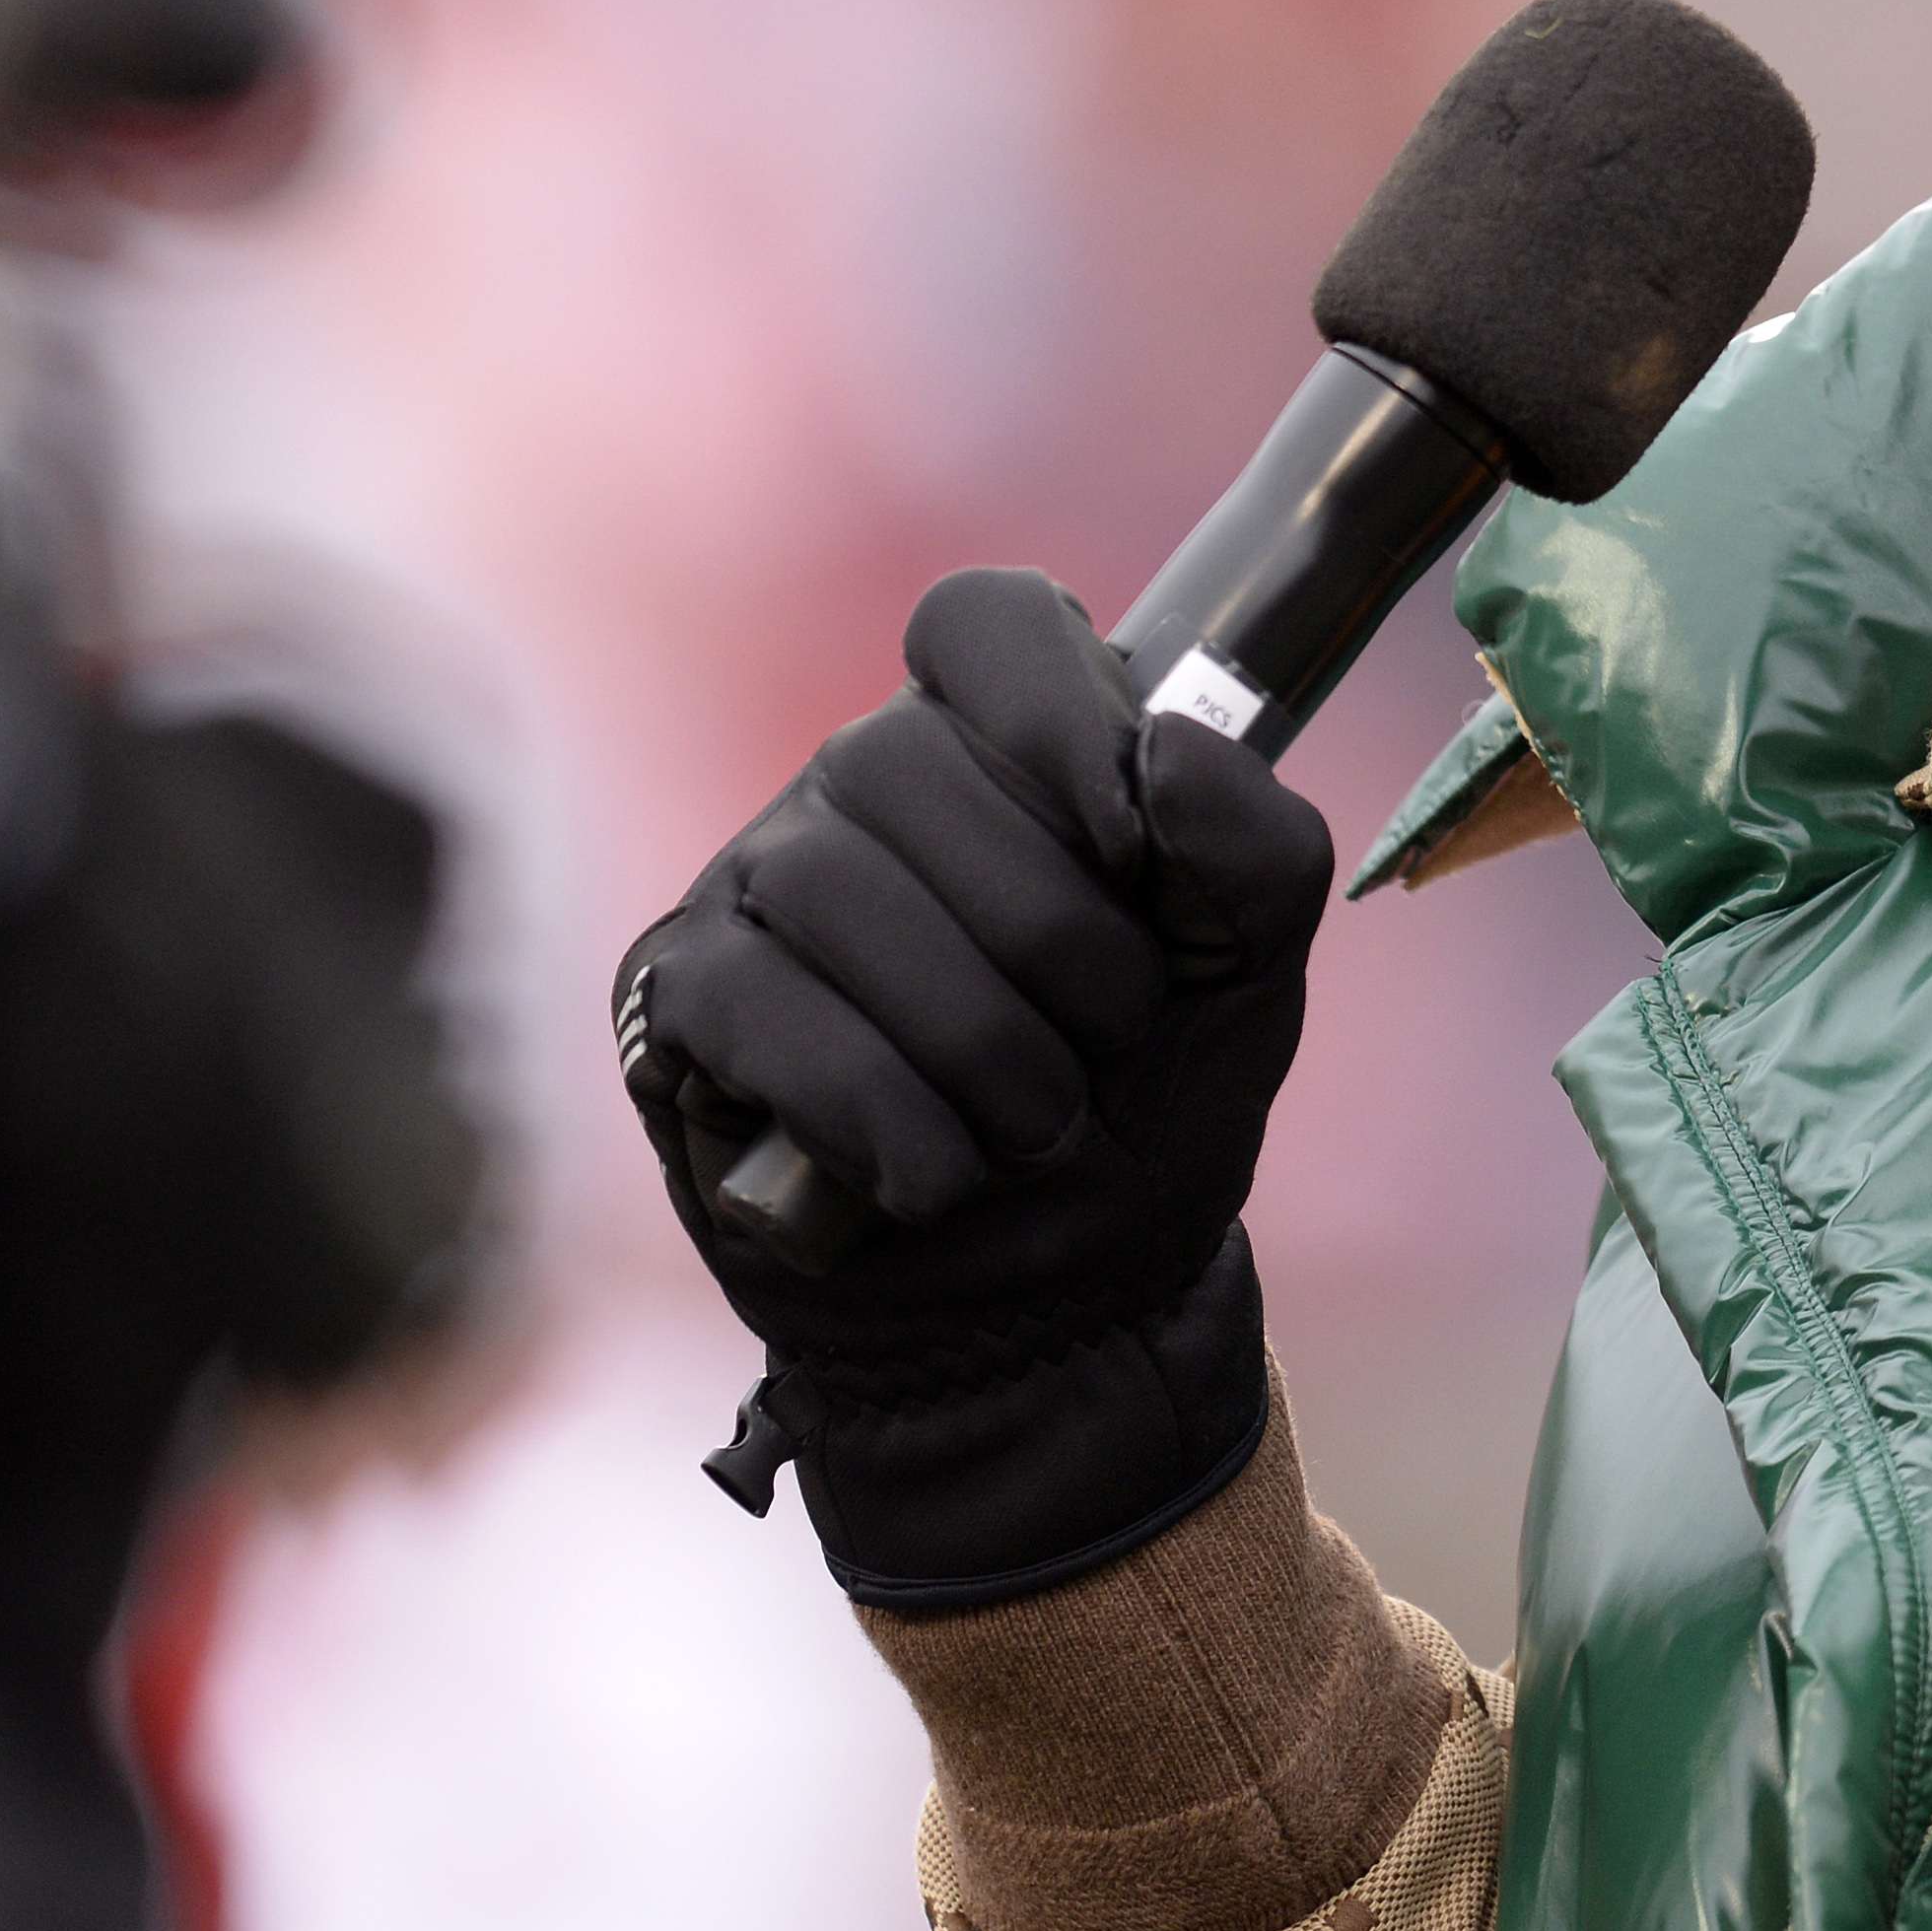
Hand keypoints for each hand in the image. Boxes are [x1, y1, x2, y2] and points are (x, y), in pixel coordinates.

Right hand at [613, 567, 1331, 1604]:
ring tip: (1032, 1129)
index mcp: (998, 744)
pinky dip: (879, 1111)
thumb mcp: (1249, 974)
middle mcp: (860, 787)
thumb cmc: (1144, 1110)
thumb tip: (1158, 751)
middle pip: (909, 759)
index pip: (984, 621)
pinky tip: (932, 1176)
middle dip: (1049, 933)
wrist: (1065, 1309)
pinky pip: (758, 1006)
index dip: (1060, 715)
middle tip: (1104, 1042)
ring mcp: (755, 885)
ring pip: (832, 887)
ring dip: (974, 1043)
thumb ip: (1249, 841)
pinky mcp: (682, 1000)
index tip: (1131, 846)